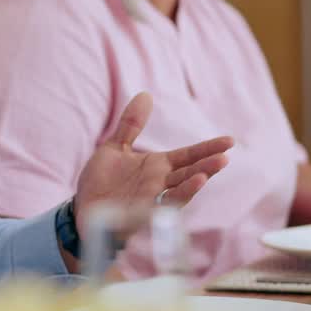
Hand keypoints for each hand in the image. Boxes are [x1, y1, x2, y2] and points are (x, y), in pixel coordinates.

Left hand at [72, 92, 233, 237]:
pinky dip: (169, 202)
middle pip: (189, 173)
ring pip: (179, 192)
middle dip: (207, 166)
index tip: (230, 141)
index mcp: (157, 166)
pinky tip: (179, 194)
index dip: (207, 148)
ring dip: (193, 185)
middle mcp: (159, 183)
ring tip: (207, 174)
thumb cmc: (101, 181)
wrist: (80, 209)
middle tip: (224, 157)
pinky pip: (158, 209)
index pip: (188, 156)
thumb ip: (131, 125)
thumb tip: (145, 95)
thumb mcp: (115, 147)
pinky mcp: (139, 215)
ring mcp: (151, 200)